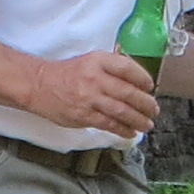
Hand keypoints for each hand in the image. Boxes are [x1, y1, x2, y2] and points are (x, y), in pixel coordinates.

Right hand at [21, 48, 161, 138]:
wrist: (38, 85)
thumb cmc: (66, 74)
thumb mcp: (89, 62)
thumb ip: (110, 68)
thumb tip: (135, 81)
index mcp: (97, 61)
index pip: (127, 68)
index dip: (143, 78)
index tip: (150, 86)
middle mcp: (94, 78)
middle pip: (128, 92)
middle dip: (146, 103)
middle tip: (154, 109)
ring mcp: (89, 98)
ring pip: (121, 111)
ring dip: (139, 120)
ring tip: (148, 124)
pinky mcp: (83, 116)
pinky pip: (109, 124)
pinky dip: (123, 129)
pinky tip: (131, 132)